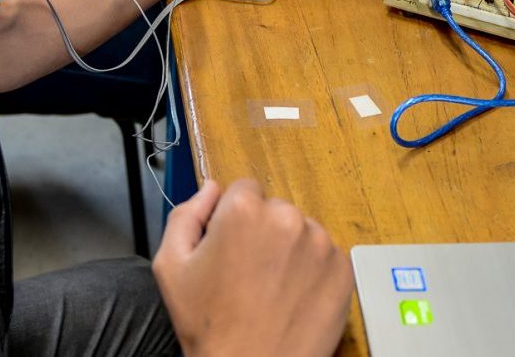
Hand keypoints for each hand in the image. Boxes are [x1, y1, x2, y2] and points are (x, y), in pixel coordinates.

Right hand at [153, 179, 353, 356]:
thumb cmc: (208, 325)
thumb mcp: (171, 266)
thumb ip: (186, 215)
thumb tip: (211, 189)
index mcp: (244, 210)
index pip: (243, 190)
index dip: (233, 219)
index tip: (230, 248)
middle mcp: (287, 218)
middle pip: (274, 209)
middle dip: (263, 232)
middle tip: (249, 274)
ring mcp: (320, 244)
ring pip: (301, 231)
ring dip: (290, 250)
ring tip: (273, 289)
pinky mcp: (343, 269)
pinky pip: (326, 256)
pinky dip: (313, 270)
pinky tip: (295, 296)